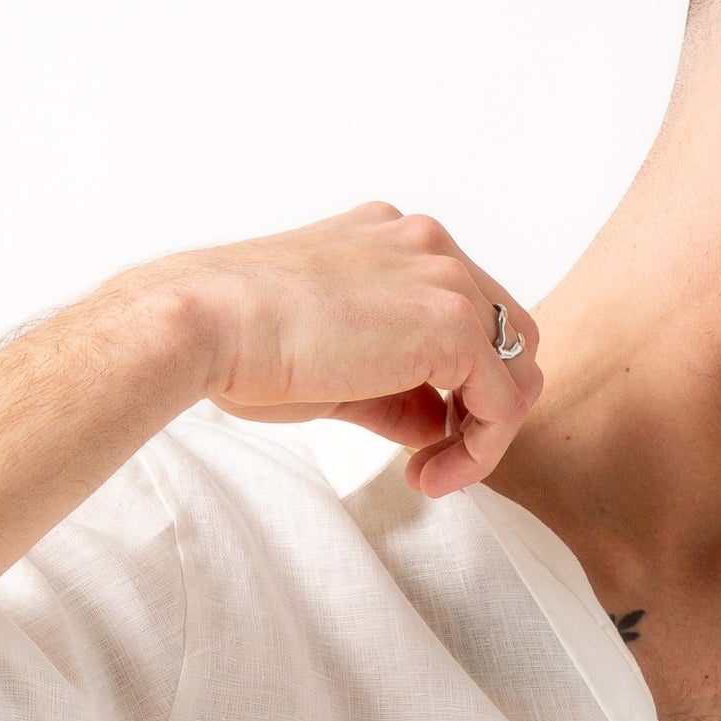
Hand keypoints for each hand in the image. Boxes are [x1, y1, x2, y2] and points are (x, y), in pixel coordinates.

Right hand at [139, 201, 543, 496]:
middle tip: (434, 463)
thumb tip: (436, 426)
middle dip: (484, 409)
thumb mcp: (337, 367)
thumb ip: (398, 389)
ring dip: (485, 436)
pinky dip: (481, 450)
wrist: (204, 324)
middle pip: (508, 338)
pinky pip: (504, 403)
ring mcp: (446, 278)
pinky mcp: (454, 323)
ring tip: (429, 478)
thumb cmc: (242, 345)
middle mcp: (428, 246)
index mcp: (395, 242)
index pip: (466, 315)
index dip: (458, 386)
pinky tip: (428, 476)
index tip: (419, 441)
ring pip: (516, 371)